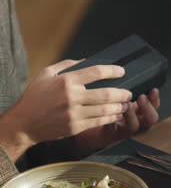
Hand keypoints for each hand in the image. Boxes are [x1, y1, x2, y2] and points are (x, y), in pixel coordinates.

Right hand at [2, 59, 131, 152]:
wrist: (24, 123)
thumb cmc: (35, 96)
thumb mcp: (46, 74)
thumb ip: (66, 65)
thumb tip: (86, 60)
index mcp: (66, 81)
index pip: (95, 72)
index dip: (112, 71)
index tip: (121, 71)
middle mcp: (71, 97)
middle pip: (105, 94)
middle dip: (121, 93)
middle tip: (128, 92)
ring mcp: (73, 114)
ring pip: (104, 110)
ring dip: (119, 107)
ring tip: (126, 104)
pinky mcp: (75, 127)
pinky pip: (98, 122)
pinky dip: (110, 118)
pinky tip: (116, 115)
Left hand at [74, 88, 159, 153]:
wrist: (89, 125)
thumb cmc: (106, 105)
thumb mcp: (118, 94)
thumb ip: (124, 86)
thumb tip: (124, 69)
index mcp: (140, 110)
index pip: (154, 105)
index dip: (155, 99)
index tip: (153, 89)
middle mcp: (137, 121)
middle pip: (151, 119)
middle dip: (148, 108)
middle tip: (141, 97)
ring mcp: (125, 130)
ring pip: (134, 126)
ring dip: (132, 115)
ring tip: (126, 105)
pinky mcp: (111, 135)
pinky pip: (114, 130)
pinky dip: (112, 121)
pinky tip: (108, 113)